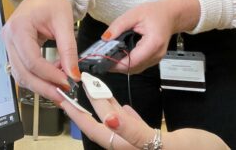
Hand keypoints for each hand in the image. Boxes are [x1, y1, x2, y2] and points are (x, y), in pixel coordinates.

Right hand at [1, 0, 79, 101]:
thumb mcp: (64, 22)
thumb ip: (68, 49)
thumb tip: (73, 74)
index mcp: (19, 27)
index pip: (32, 60)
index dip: (49, 75)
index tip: (67, 83)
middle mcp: (9, 37)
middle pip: (23, 72)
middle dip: (44, 87)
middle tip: (63, 96)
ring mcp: (9, 43)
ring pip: (21, 75)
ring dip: (40, 85)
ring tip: (60, 90)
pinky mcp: (14, 48)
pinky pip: (23, 68)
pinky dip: (37, 77)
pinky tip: (53, 79)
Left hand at [59, 88, 228, 148]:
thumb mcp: (169, 146)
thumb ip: (135, 132)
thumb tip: (109, 117)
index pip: (99, 131)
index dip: (82, 113)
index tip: (68, 94)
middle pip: (101, 128)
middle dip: (83, 109)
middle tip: (66, 90)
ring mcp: (142, 146)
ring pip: (114, 125)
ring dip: (100, 107)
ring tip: (87, 90)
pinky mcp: (154, 142)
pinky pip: (130, 128)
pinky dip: (121, 114)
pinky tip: (117, 105)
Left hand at [102, 0, 199, 73]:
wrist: (170, 14)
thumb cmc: (155, 13)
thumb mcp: (134, 14)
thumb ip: (118, 26)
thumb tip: (105, 38)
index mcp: (153, 43)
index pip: (132, 61)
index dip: (116, 63)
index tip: (103, 59)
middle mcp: (156, 55)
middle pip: (133, 68)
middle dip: (116, 65)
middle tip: (102, 57)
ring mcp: (156, 59)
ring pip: (135, 69)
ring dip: (121, 65)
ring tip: (108, 56)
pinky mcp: (153, 59)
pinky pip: (138, 65)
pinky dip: (128, 62)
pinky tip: (119, 55)